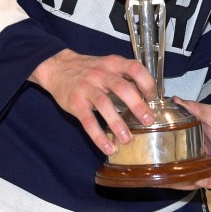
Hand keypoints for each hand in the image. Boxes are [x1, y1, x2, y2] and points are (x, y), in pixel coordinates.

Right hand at [30, 49, 155, 154]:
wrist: (58, 68)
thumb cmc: (89, 69)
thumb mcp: (108, 66)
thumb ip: (126, 77)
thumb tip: (148, 95)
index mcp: (113, 64)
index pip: (135, 69)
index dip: (147, 82)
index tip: (153, 97)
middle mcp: (101, 74)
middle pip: (122, 88)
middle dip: (137, 105)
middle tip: (148, 121)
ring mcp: (87, 88)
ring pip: (104, 105)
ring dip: (118, 124)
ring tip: (128, 139)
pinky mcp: (76, 103)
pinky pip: (88, 121)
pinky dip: (99, 136)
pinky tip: (108, 147)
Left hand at [164, 97, 210, 190]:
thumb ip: (196, 108)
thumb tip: (177, 101)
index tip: (199, 181)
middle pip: (204, 182)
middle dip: (188, 185)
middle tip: (172, 182)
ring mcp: (207, 168)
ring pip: (194, 181)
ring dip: (179, 184)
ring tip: (163, 182)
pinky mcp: (199, 167)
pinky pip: (189, 176)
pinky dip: (178, 179)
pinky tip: (163, 178)